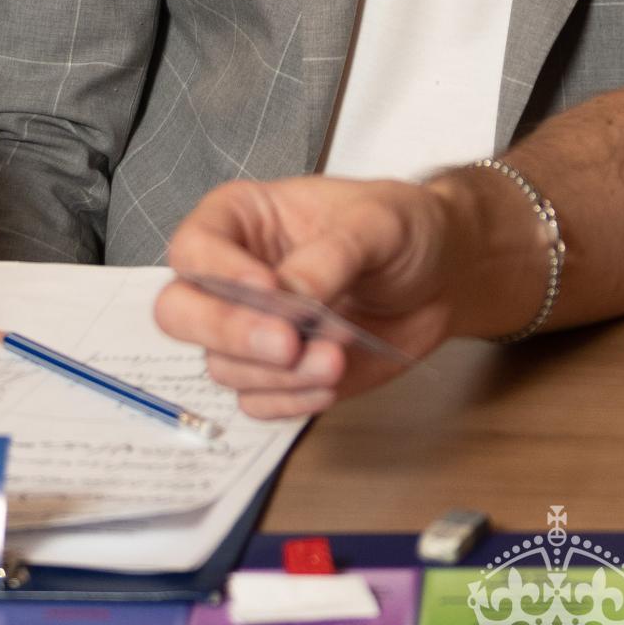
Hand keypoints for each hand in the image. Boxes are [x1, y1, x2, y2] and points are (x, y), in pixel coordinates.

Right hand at [156, 175, 457, 418]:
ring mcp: (252, 330)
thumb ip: (331, 255)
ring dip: (278, 373)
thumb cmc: (404, 229)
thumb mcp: (377, 223)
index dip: (217, 272)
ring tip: (338, 356)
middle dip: (228, 333)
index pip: (192, 247)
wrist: (444, 277)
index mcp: (242, 220)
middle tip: (288, 343)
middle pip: (180, 313)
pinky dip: (291, 401)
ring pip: (222, 367)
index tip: (269, 286)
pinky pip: (257, 403)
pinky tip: (332, 380)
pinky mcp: (277, 376)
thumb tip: (291, 295)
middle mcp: (234, 277)